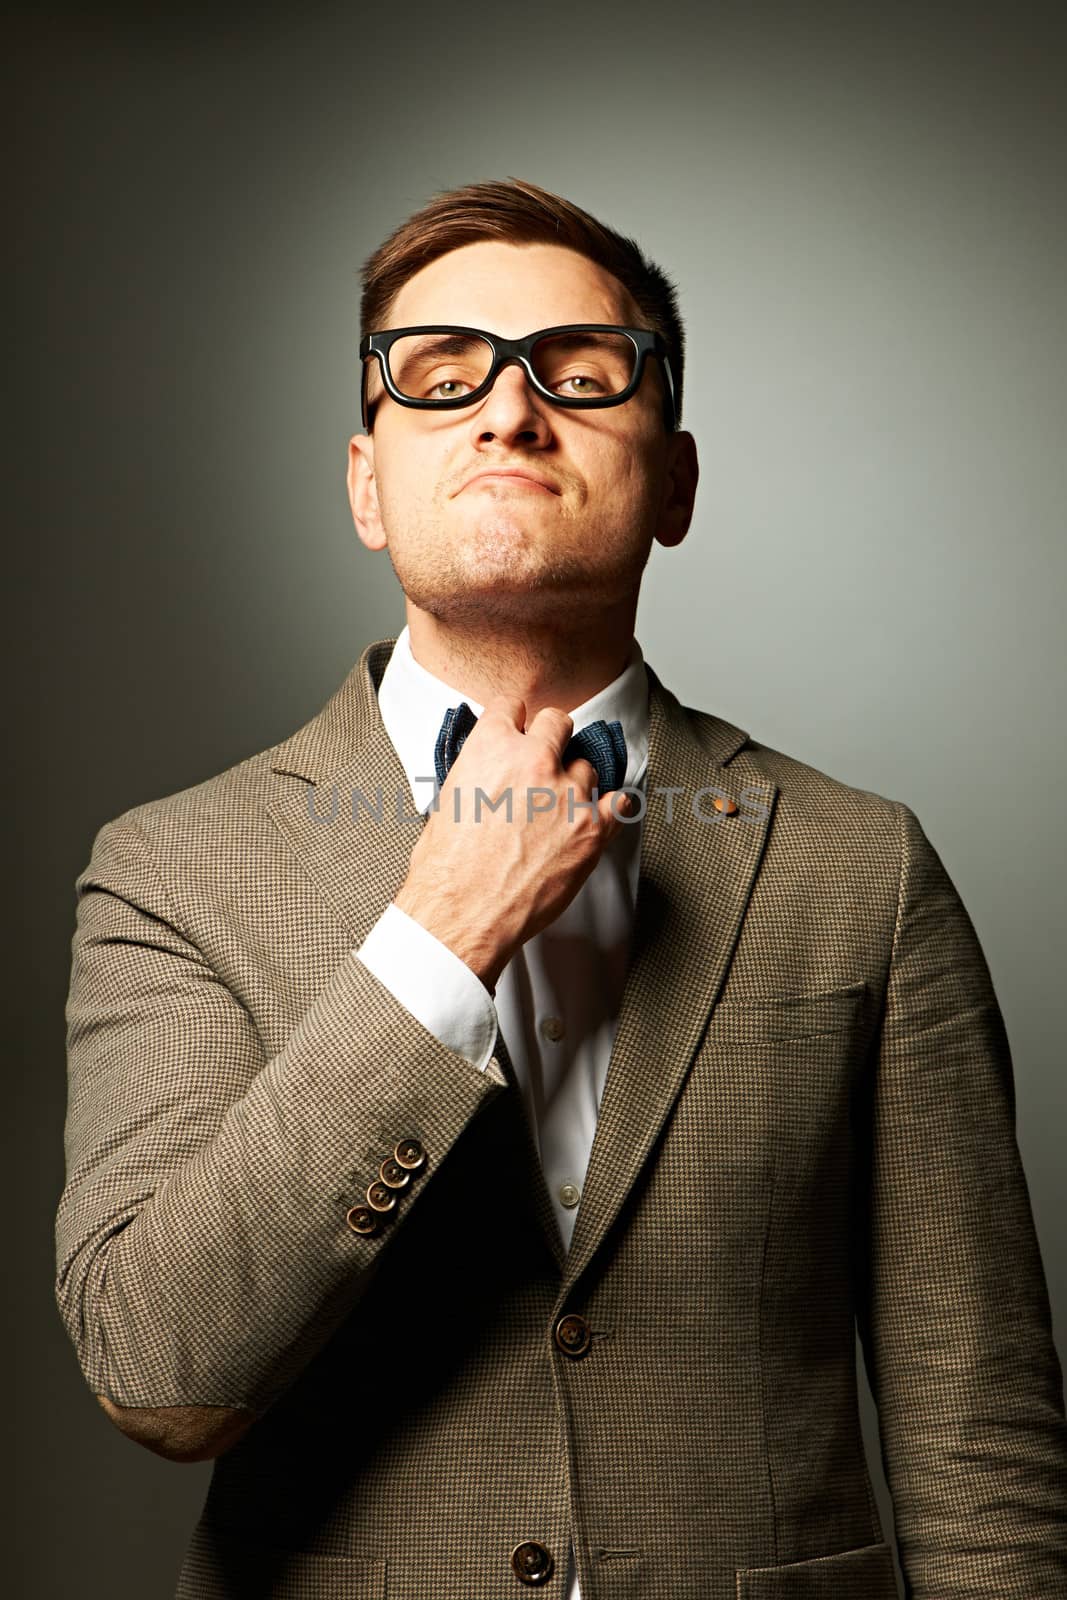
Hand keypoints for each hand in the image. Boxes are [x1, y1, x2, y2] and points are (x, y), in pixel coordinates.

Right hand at [394, 695, 633, 990]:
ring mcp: (568, 793)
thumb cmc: (447, 868)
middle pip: (559, 722)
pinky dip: (610, 807)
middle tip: (543, 762)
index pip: (512, 706)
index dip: (515, 721)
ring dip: (574, 782)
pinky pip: (620, 801)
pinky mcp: (592, 828)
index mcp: (492, 747)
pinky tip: (599, 814)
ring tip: (558, 809)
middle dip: (551, 738)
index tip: (519, 731)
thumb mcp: (448, 799)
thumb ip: (479, 770)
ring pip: (587, 766)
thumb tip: (490, 768)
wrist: (463, 912)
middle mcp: (534, 761)